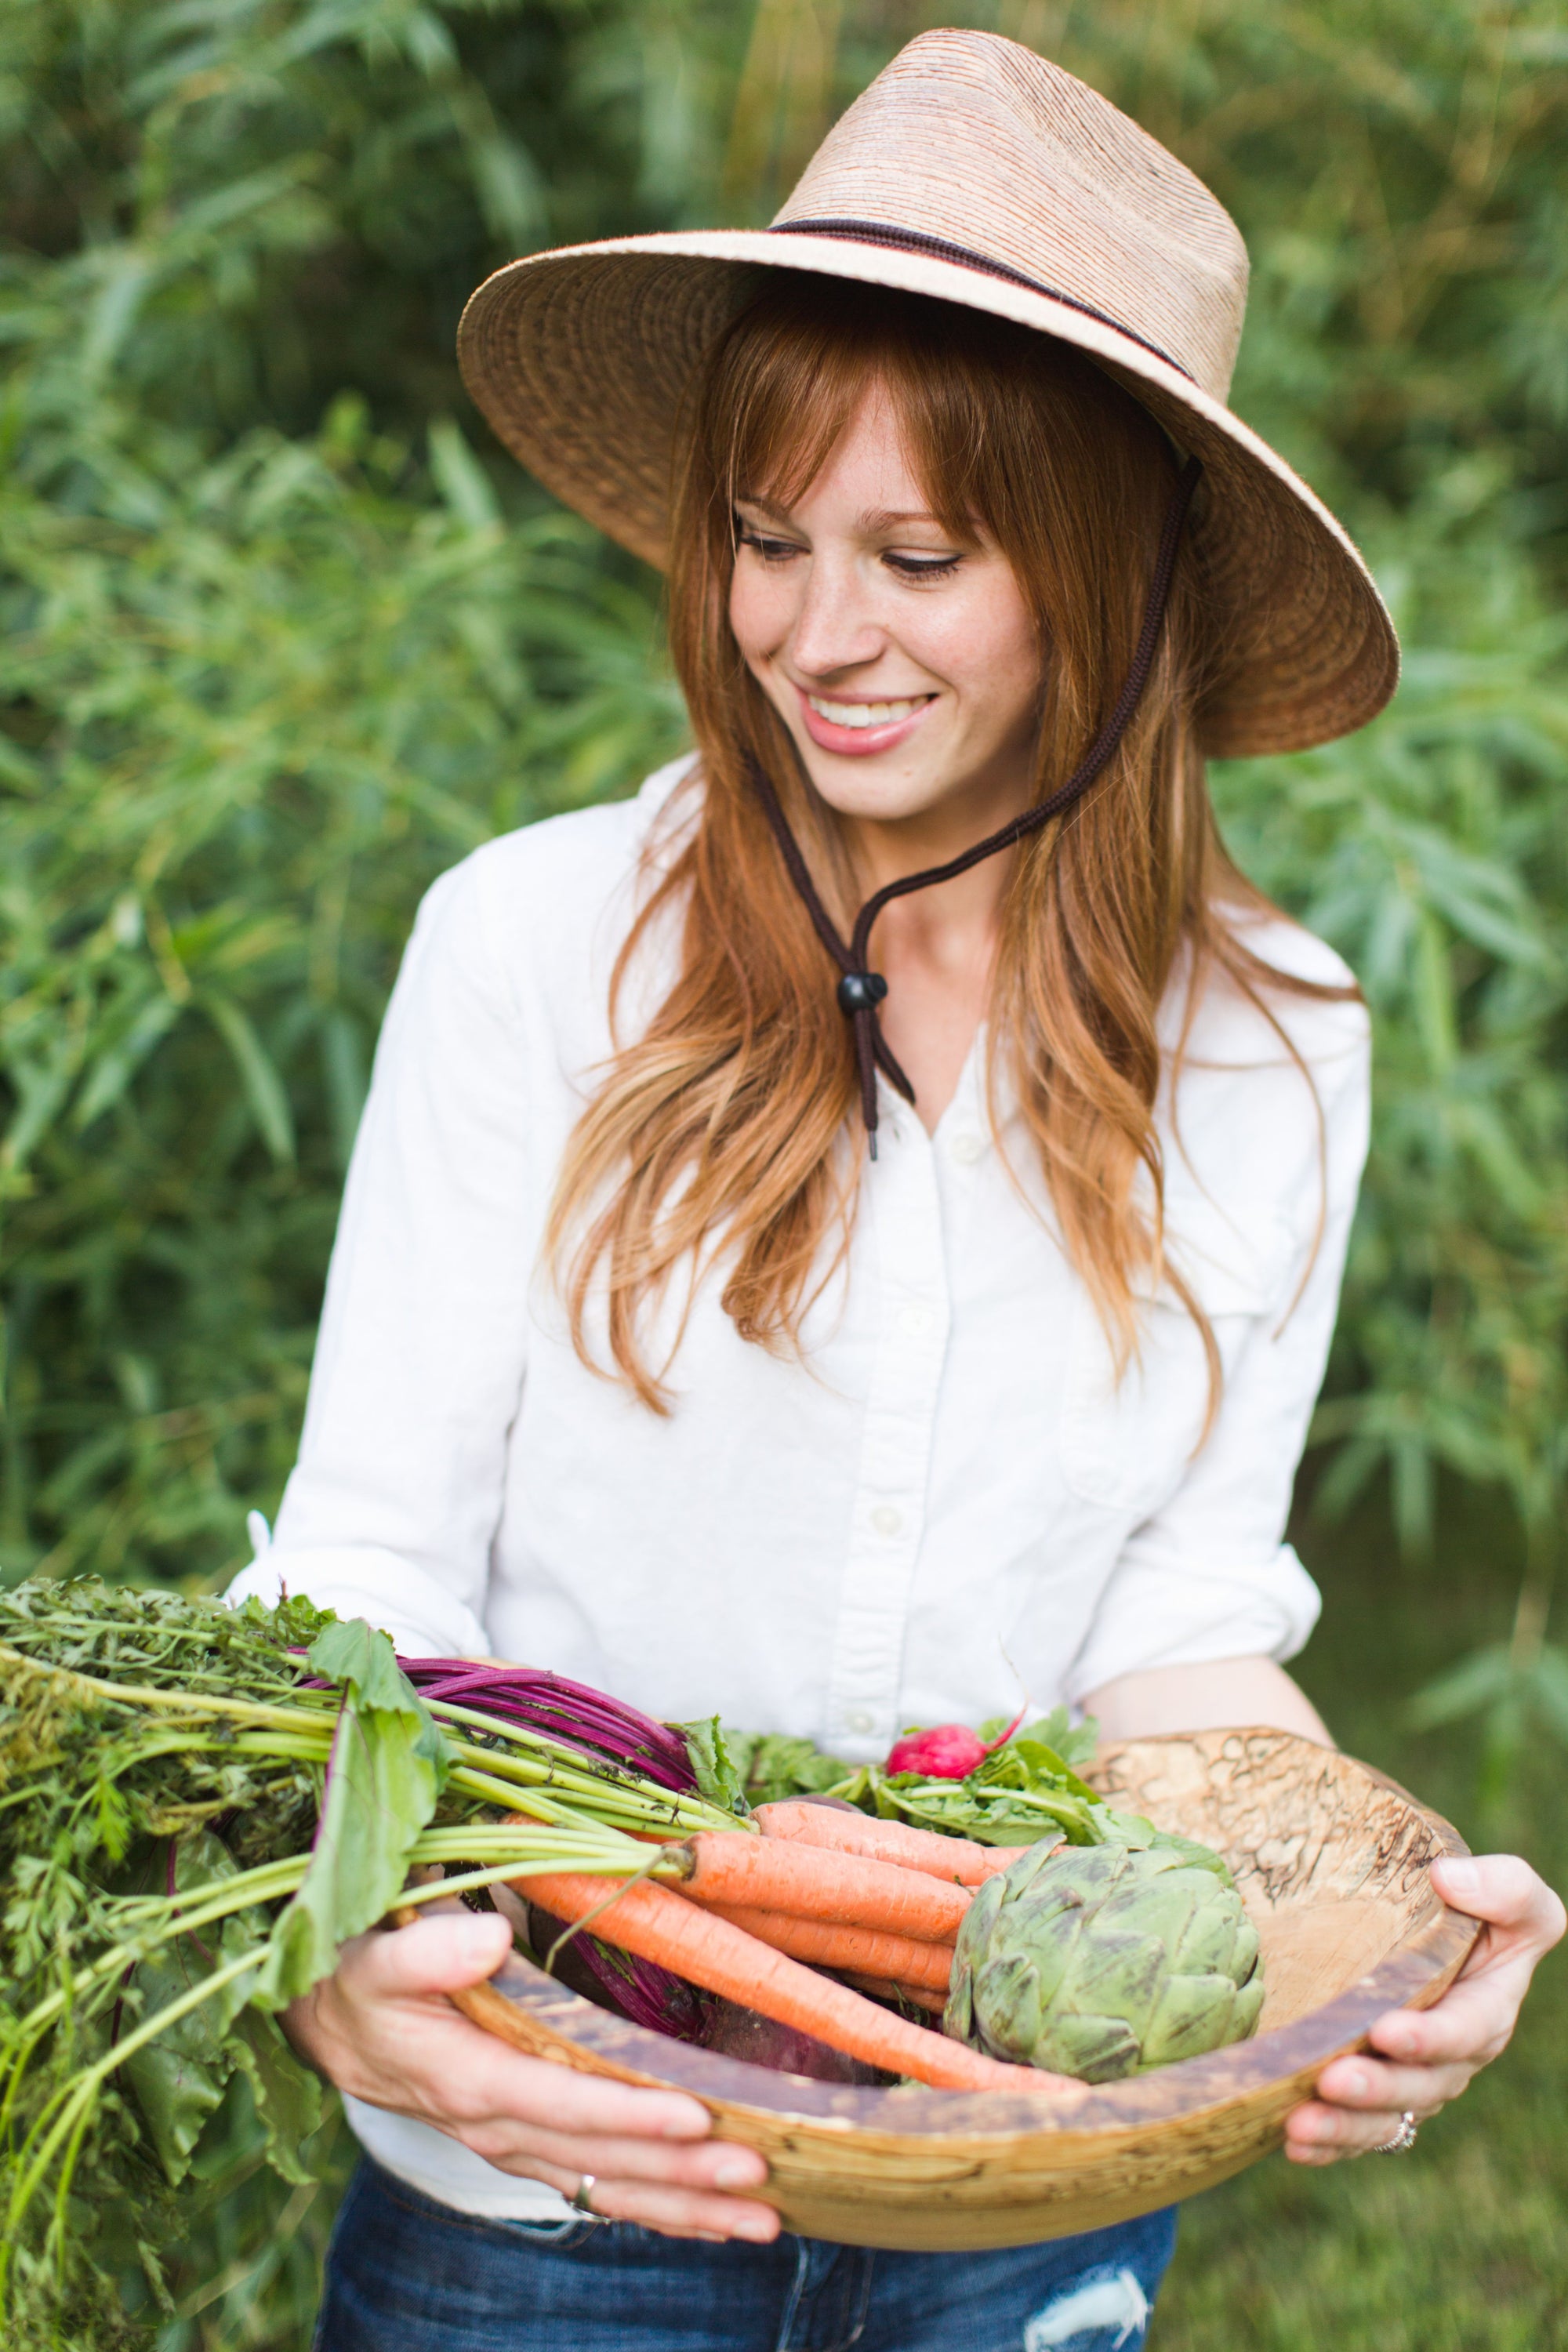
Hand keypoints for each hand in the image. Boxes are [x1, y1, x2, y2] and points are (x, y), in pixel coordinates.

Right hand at [285, 1912, 778, 2241]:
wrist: (332, 2021)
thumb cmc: (359, 1975)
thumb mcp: (375, 1953)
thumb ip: (426, 1949)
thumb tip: (491, 1936)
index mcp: (466, 2076)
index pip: (558, 2101)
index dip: (625, 2114)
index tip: (695, 2118)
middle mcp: (497, 2122)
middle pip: (599, 2158)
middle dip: (680, 2171)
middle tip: (757, 2174)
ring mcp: (516, 2143)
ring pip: (608, 2186)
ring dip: (686, 2205)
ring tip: (763, 2219)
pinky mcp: (528, 2145)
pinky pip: (597, 2189)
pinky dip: (657, 2209)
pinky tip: (714, 2221)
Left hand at [1283, 1853, 1565, 2163]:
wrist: (1426, 1929)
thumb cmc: (1472, 1909)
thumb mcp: (1512, 1896)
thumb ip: (1504, 1887)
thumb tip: (1448, 1879)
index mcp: (1487, 2010)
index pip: (1464, 2030)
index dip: (1430, 2037)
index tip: (1386, 2030)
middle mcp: (1451, 2059)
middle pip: (1419, 2085)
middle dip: (1377, 2088)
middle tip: (1333, 2080)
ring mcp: (1412, 2084)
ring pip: (1384, 2119)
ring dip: (1344, 2126)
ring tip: (1300, 2124)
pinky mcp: (1377, 2099)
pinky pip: (1358, 2132)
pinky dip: (1328, 2143)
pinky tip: (1293, 2143)